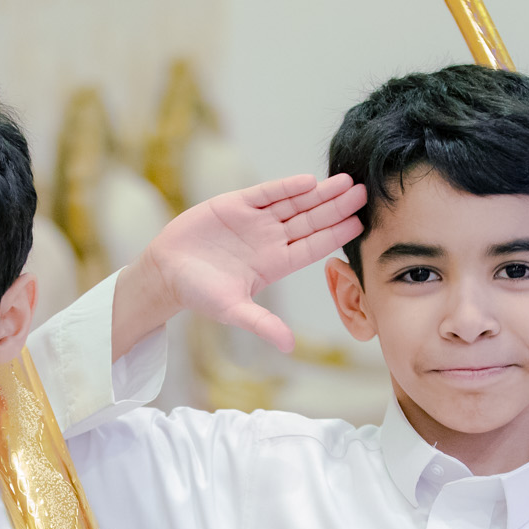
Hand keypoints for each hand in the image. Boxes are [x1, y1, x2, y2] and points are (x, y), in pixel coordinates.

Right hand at [113, 174, 366, 358]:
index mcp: (274, 264)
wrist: (166, 272)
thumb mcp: (232, 310)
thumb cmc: (198, 293)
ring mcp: (254, 221)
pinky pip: (266, 192)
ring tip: (345, 182)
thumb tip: (289, 347)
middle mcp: (270, 240)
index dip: (335, 236)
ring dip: (319, 193)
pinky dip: (285, 186)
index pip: (312, 248)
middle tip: (363, 193)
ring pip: (293, 203)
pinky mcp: (235, 204)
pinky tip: (308, 181)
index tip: (359, 224)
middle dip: (336, 208)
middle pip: (310, 221)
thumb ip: (261, 324)